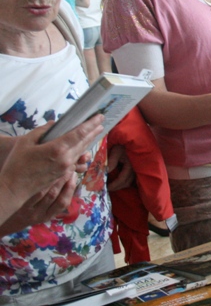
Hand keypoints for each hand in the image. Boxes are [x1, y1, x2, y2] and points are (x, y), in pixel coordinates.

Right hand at [0, 115, 103, 234]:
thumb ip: (42, 131)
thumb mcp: (26, 142)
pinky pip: (75, 161)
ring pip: (81, 152)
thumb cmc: (17, 164)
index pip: (79, 133)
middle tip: (101, 123)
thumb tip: (54, 124)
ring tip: (95, 133)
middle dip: (93, 131)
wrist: (14, 188)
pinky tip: (83, 148)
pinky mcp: (63, 175)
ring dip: (89, 142)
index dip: (91, 124)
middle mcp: (66, 159)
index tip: (99, 117)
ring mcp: (66, 168)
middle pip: (84, 142)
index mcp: (57, 149)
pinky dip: (80, 152)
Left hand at [107, 145, 134, 191]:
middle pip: (126, 182)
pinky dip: (124, 181)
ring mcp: (136, 169)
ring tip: (112, 185)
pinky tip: (118, 180)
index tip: (106, 187)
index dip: (114, 185)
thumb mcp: (116, 150)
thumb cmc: (122, 144)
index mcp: (130, 165)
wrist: (130, 139)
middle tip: (108, 188)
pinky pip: (131, 178)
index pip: (122, 179)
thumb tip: (106, 171)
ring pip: (129, 181)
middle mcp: (134, 169)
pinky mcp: (135, 168)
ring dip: (121, 185)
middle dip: (117, 187)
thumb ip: (112, 161)